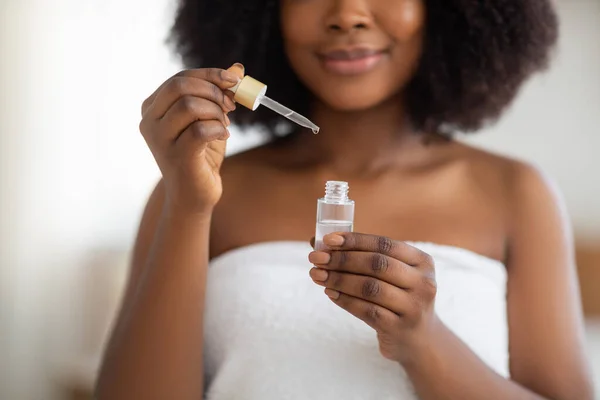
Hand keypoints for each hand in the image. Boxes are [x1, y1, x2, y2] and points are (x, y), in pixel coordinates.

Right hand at [139, 64, 244, 213]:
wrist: (195, 195)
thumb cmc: (200, 155)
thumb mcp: (210, 119)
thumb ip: (219, 92)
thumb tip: (237, 67)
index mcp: (152, 108)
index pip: (179, 78)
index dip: (209, 75)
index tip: (233, 81)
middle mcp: (149, 122)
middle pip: (180, 86)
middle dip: (212, 91)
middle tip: (229, 106)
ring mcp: (160, 140)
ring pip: (189, 106)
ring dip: (215, 112)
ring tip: (223, 126)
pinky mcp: (177, 156)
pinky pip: (200, 130)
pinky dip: (218, 129)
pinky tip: (222, 137)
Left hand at [308, 232, 437, 362]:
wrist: (418, 339)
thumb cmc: (397, 297)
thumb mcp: (392, 274)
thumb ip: (361, 255)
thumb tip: (317, 241)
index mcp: (422, 261)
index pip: (384, 244)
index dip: (355, 240)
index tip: (328, 240)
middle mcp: (423, 282)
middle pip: (377, 264)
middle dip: (342, 259)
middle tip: (316, 258)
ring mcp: (413, 307)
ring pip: (370, 287)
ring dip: (339, 279)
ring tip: (317, 275)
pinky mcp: (399, 328)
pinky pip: (366, 310)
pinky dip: (344, 299)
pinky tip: (329, 292)